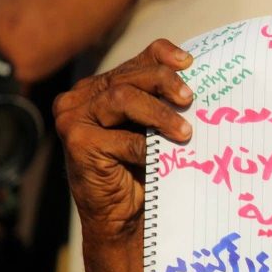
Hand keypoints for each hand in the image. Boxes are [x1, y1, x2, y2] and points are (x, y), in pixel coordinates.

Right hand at [53, 38, 193, 241]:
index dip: (162, 55)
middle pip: (129, 77)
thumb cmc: (141, 169)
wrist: (120, 216)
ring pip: (122, 98)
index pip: (135, 61)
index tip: (189, 63)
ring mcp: (74, 118)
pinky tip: (160, 158)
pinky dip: (146, 148)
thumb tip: (198, 84)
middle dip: (164, 83)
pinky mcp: (77, 142)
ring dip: (159, 114)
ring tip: (185, 132)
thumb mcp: (153, 130)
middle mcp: (82, 97)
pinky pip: (121, 139)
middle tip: (190, 99)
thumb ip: (162, 104)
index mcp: (101, 87)